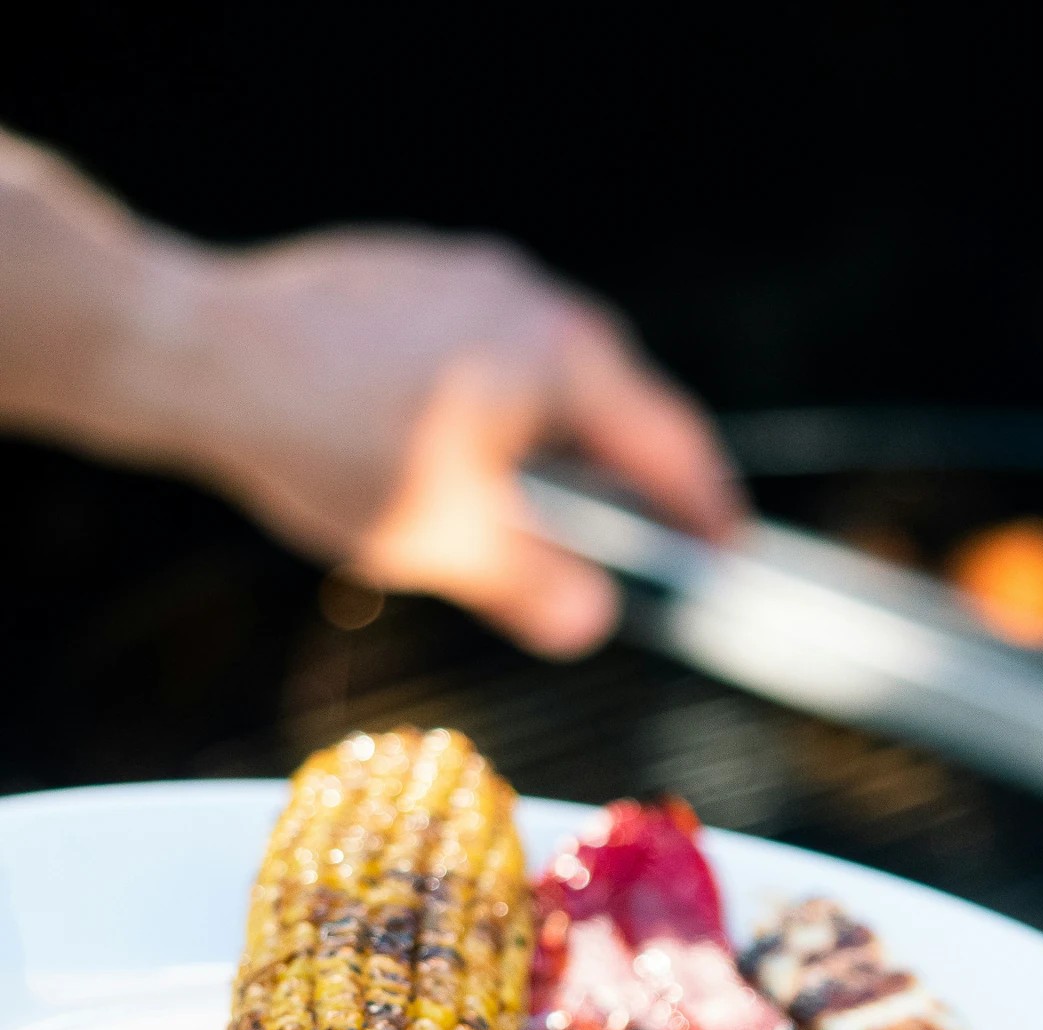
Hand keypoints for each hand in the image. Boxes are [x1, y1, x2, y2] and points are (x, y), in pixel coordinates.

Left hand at [121, 230, 745, 654]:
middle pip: (615, 401)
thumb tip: (591, 623)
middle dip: (635, 476)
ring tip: (553, 504)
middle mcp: (529, 297)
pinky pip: (486, 351)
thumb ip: (538, 589)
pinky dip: (501, 407)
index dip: (707, 509)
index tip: (728, 555)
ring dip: (563, 441)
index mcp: (565, 358)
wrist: (197, 351)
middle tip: (651, 537)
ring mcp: (466, 276)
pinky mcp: (409, 278)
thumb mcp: (454, 543)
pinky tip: (460, 452)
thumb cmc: (333, 445)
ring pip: (546, 373)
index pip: (671, 443)